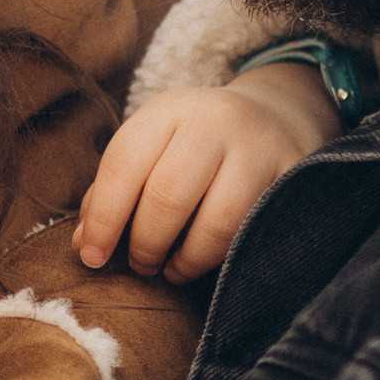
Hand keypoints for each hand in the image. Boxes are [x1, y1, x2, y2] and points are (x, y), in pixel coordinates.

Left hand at [72, 70, 338, 282]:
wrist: (276, 117)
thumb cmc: (194, 146)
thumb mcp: (152, 149)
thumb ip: (113, 193)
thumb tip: (84, 246)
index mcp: (169, 110)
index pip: (125, 163)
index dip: (104, 218)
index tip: (93, 256)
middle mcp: (215, 121)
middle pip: (168, 195)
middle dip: (146, 244)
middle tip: (141, 265)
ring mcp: (260, 147)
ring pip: (217, 222)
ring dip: (187, 260)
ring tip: (172, 268)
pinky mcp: (295, 175)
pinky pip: (255, 232)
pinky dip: (225, 259)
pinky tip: (209, 262)